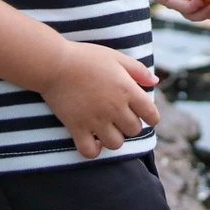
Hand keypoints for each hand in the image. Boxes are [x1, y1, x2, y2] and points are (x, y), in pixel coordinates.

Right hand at [36, 43, 159, 158]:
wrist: (54, 63)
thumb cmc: (85, 57)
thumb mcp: (116, 57)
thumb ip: (138, 70)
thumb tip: (155, 81)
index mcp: (127, 90)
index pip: (151, 115)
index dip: (151, 117)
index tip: (143, 114)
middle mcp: (114, 108)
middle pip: (134, 130)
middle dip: (130, 125)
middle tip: (119, 116)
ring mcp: (95, 120)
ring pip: (116, 143)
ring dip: (114, 138)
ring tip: (106, 128)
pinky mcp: (77, 127)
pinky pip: (89, 151)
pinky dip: (93, 150)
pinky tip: (92, 139)